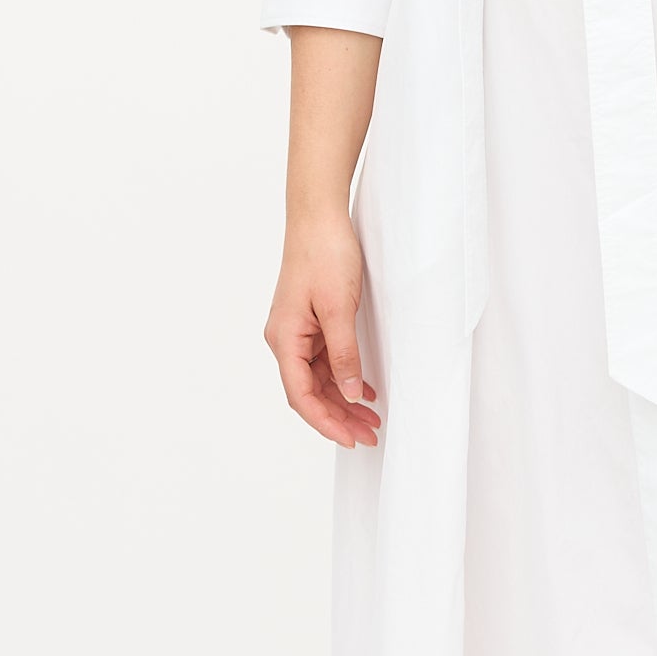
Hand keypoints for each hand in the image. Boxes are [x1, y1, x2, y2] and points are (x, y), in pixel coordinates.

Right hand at [265, 216, 380, 445]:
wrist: (319, 217)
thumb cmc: (324, 254)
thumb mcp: (339, 308)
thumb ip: (344, 354)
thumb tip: (349, 392)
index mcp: (285, 339)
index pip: (301, 396)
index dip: (326, 422)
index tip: (351, 439)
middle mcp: (286, 339)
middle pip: (310, 392)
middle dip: (339, 417)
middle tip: (370, 435)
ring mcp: (298, 332)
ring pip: (319, 379)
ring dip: (344, 400)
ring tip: (371, 419)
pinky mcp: (311, 322)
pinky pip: (326, 361)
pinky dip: (344, 378)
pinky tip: (365, 390)